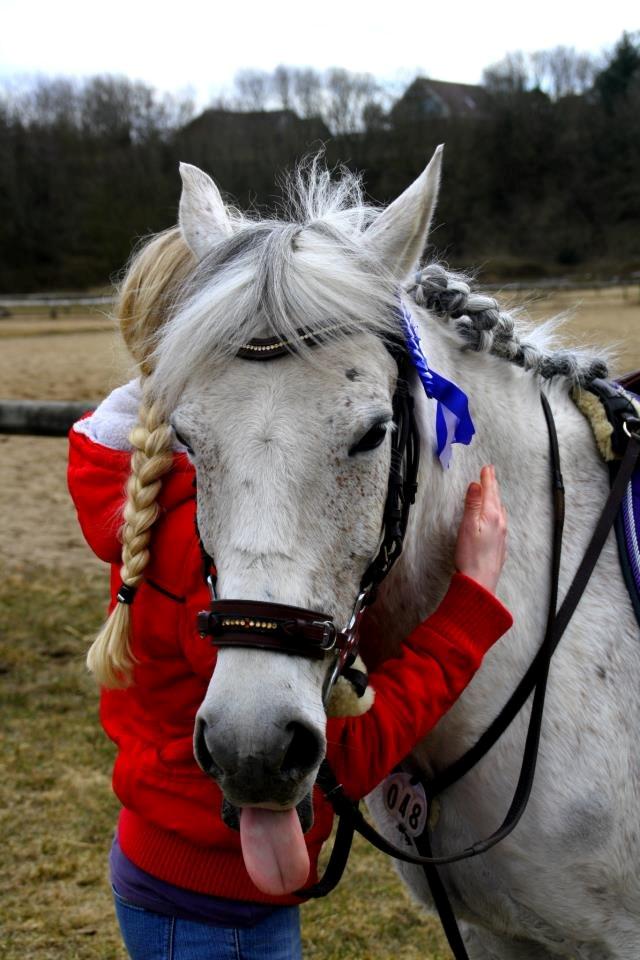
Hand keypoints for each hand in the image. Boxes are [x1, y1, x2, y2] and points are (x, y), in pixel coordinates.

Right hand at [454, 465, 506, 594]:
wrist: (480, 582)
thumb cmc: (470, 556)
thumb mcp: (467, 526)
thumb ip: (472, 504)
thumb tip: (477, 484)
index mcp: (491, 516)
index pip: (490, 491)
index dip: (487, 478)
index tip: (487, 468)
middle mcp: (500, 523)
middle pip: (496, 499)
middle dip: (493, 486)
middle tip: (490, 474)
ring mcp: (502, 535)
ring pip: (500, 511)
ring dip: (496, 499)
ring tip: (492, 492)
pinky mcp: (500, 545)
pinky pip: (500, 522)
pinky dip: (496, 513)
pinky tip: (494, 517)